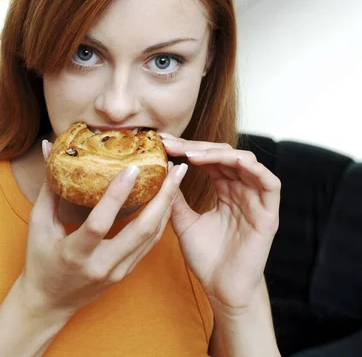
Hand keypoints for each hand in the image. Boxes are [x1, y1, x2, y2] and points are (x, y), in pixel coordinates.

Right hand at [19, 141, 187, 315]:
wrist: (48, 305)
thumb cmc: (40, 261)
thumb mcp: (38, 225)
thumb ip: (49, 186)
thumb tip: (50, 145)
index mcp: (75, 253)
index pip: (100, 223)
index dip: (117, 195)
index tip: (134, 167)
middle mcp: (102, 265)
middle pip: (141, 230)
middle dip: (163, 197)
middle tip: (175, 168)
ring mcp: (118, 271)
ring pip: (152, 236)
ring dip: (167, 205)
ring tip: (176, 177)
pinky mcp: (127, 272)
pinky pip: (150, 243)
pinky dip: (161, 219)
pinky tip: (167, 198)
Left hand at [160, 134, 280, 312]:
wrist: (222, 290)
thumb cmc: (206, 258)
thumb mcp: (184, 221)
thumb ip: (176, 196)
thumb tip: (166, 168)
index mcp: (225, 189)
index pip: (210, 159)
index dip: (189, 149)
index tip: (164, 145)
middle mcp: (242, 189)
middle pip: (225, 154)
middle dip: (198, 147)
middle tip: (172, 145)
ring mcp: (257, 199)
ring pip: (246, 161)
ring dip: (220, 153)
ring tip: (193, 155)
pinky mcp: (269, 213)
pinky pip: (270, 183)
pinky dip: (254, 168)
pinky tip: (233, 161)